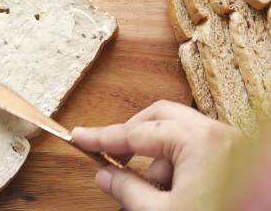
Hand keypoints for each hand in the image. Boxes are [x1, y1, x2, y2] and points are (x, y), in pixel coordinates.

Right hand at [72, 100, 240, 210]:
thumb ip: (128, 191)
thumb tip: (105, 175)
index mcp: (199, 141)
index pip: (136, 132)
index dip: (103, 137)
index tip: (79, 137)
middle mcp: (218, 134)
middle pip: (160, 118)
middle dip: (134, 139)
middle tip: (113, 159)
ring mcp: (231, 145)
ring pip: (179, 136)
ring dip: (160, 162)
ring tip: (158, 200)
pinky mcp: (238, 160)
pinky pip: (197, 151)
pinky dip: (179, 167)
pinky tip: (177, 197)